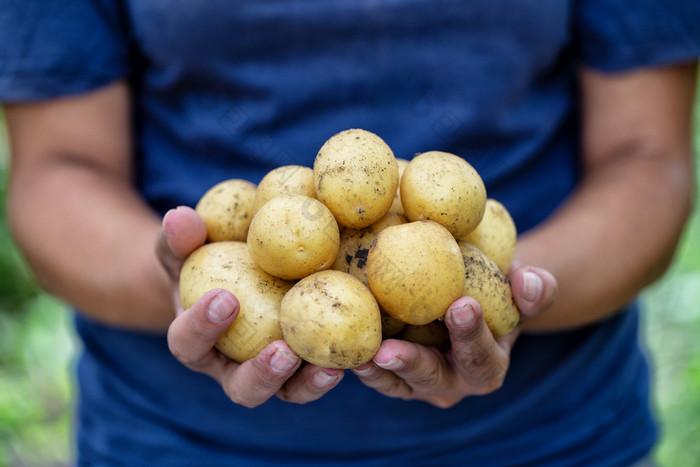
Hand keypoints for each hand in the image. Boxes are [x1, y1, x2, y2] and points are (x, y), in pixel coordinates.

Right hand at [156, 206, 343, 406]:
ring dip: (307, 383)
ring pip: (287, 392)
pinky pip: (319, 374)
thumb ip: (180, 238)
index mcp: (195, 341)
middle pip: (242, 388)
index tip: (225, 298)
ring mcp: (271, 372)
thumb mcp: (189, 248)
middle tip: (282, 352)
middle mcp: (232, 367)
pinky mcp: (304, 366)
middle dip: (262, 374)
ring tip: (328, 366)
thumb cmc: (206, 259)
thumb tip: (179, 216)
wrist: (235, 276)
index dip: (201, 328)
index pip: (188, 343)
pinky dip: (335, 367)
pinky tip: (359, 353)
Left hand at [352, 263, 557, 407]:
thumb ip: (535, 288)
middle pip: (431, 378)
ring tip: (357, 355)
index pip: (481, 354)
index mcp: (487, 366)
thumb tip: (529, 280)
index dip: (472, 333)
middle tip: (389, 350)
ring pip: (396, 383)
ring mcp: (419, 383)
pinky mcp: (392, 375)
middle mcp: (453, 383)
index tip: (462, 304)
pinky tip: (340, 346)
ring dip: (375, 371)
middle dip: (411, 364)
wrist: (468, 300)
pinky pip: (375, 373)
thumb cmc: (497, 290)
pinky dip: (359, 362)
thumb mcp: (520, 288)